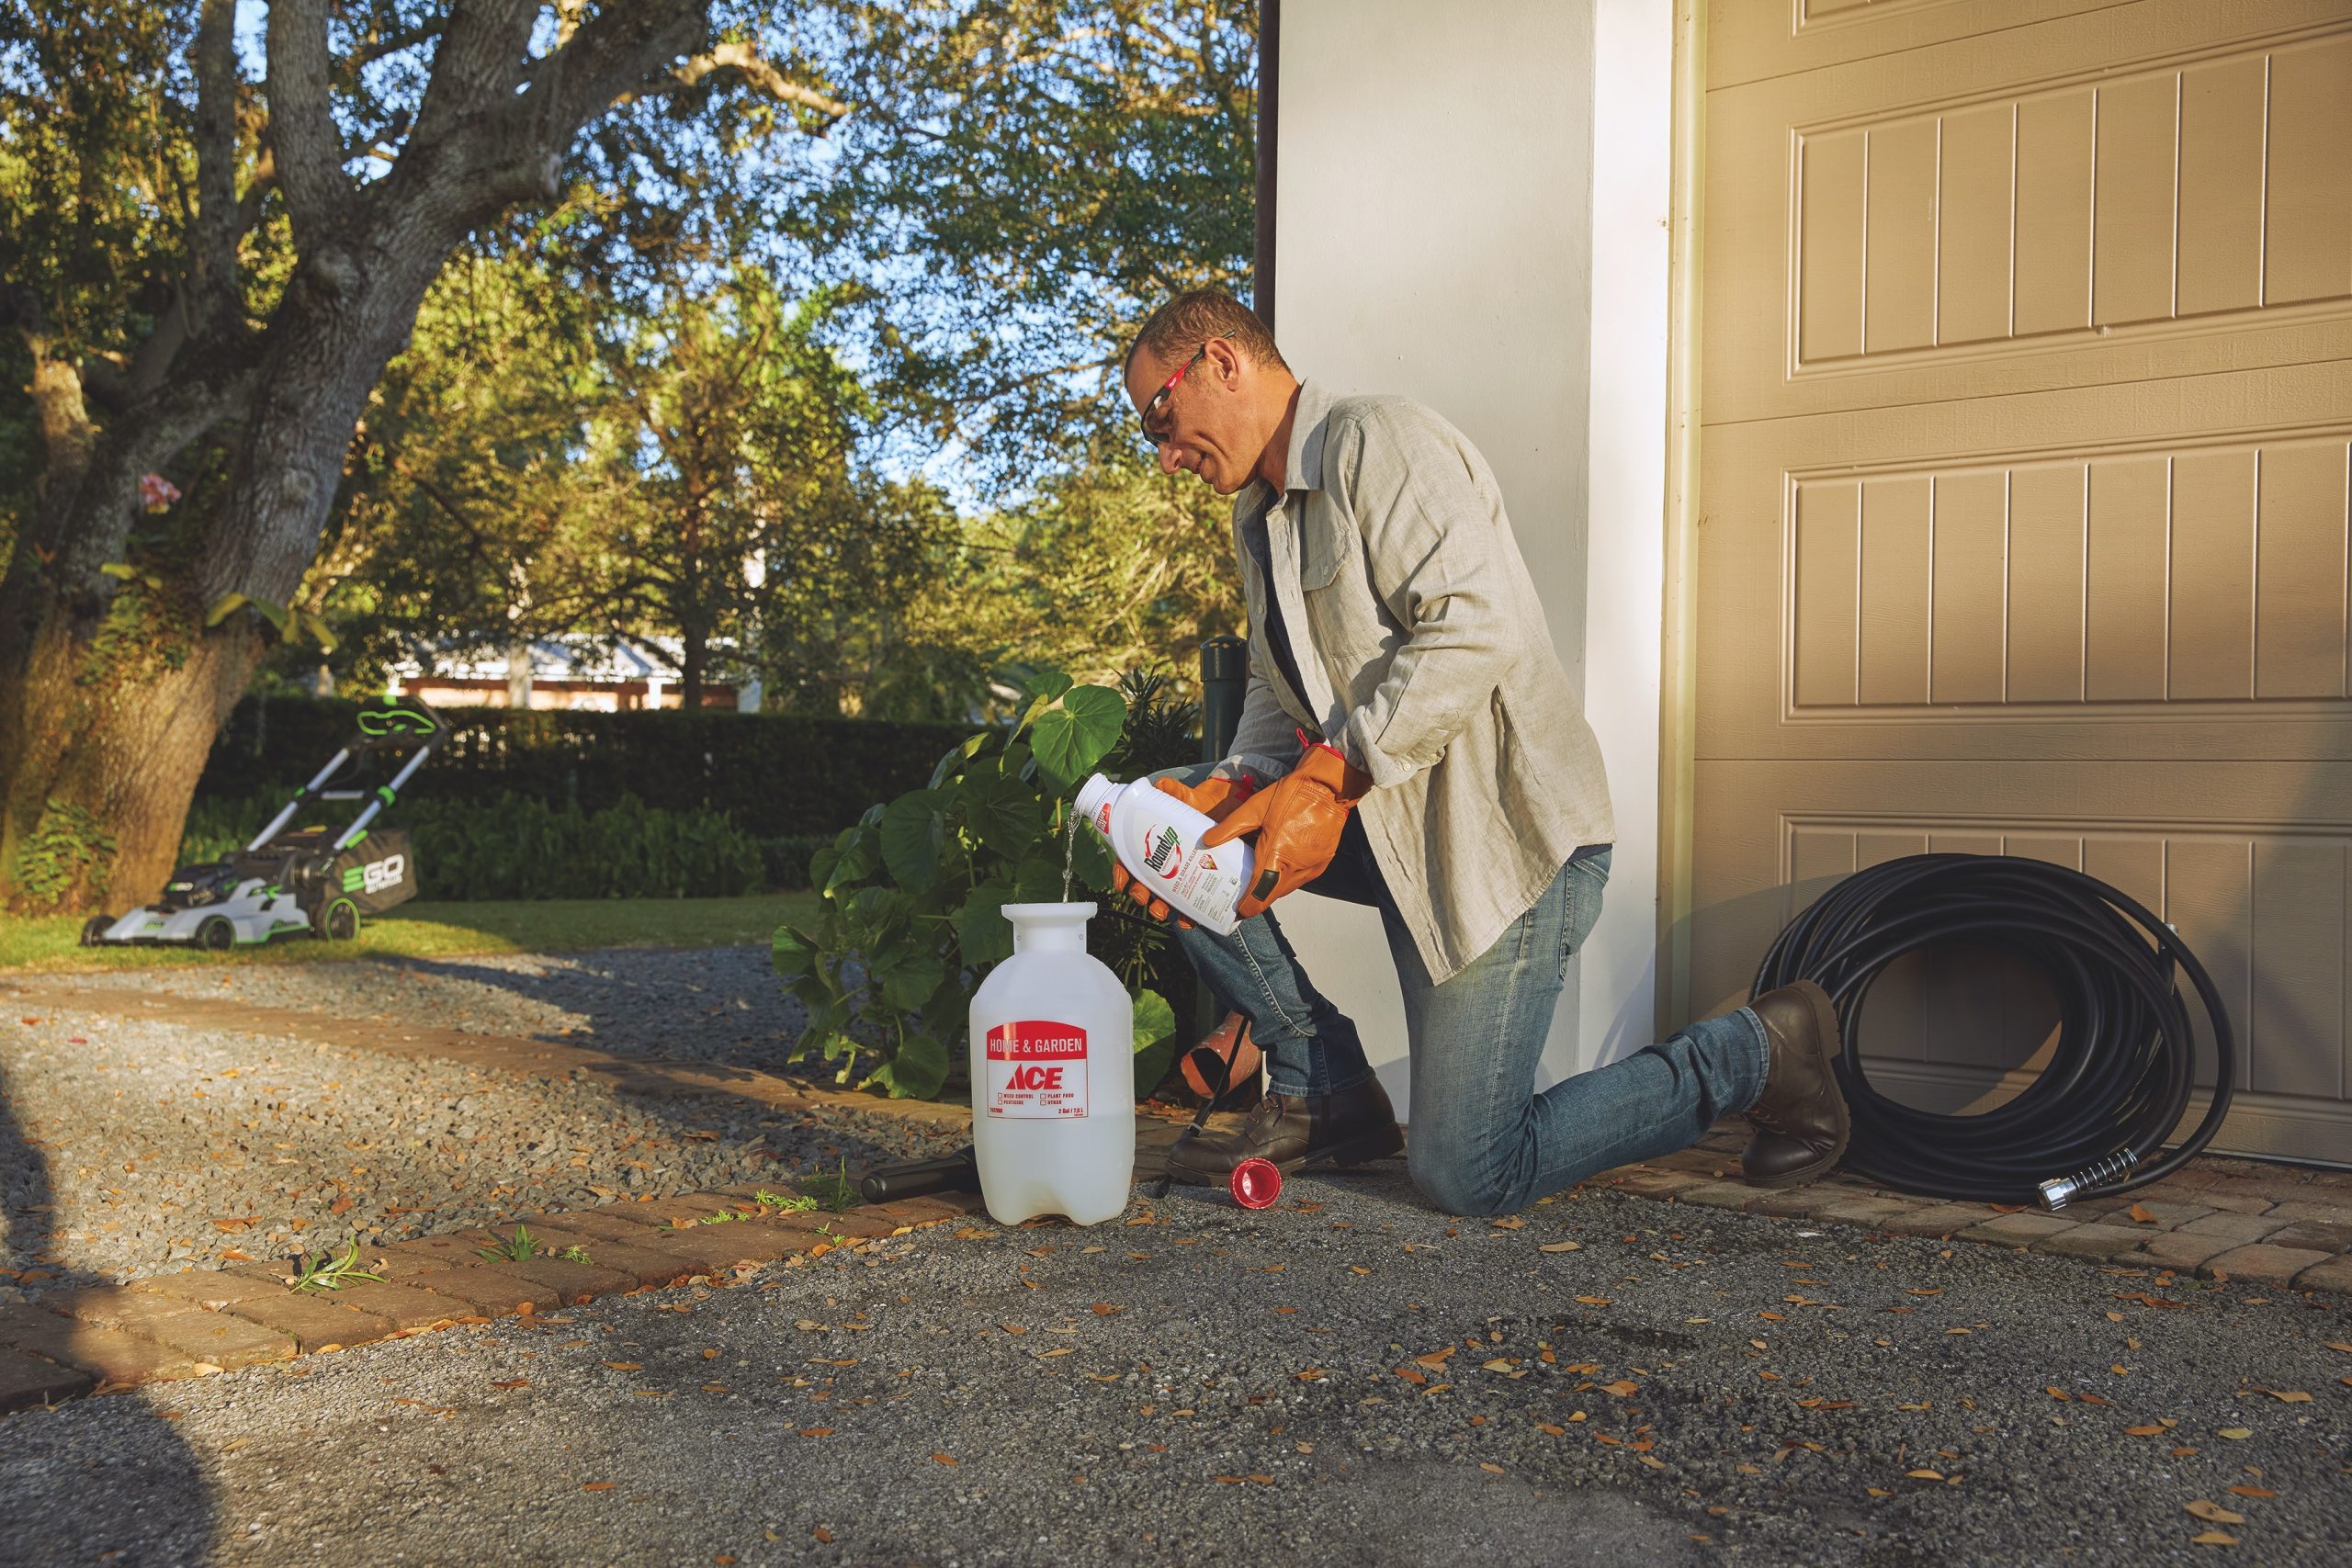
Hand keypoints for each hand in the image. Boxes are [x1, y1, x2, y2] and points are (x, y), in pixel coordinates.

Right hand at [1108, 775, 1258, 925]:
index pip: (1128, 860)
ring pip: (1163, 898)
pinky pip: (1189, 905)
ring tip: (1164, 912)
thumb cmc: (1200, 806)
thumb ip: (1172, 791)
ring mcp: (1179, 874)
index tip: (1122, 882)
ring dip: (1159, 908)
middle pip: (1143, 883)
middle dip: (1140, 894)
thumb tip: (1160, 785)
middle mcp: (1162, 862)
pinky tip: (1189, 921)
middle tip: (1144, 897)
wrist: (1229, 813)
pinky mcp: (1198, 884)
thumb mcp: (1185, 798)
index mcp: (1151, 844)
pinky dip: (1187, 916)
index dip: (1121, 873)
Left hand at [1200, 740, 1371, 918]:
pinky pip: (1300, 879)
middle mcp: (1296, 867)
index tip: (1236, 909)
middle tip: (1242, 895)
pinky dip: (1286, 878)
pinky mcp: (1322, 863)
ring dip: (1271, 888)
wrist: (1327, 786)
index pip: (1259, 893)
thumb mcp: (1254, 808)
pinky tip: (1277, 867)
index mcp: (1276, 854)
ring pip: (1286, 888)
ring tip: (1257, 881)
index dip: (1247, 906)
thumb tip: (1208, 840)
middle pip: (1272, 895)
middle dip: (1257, 898)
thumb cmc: (1291, 794)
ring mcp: (1312, 867)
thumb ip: (1230, 827)